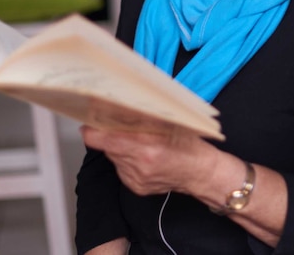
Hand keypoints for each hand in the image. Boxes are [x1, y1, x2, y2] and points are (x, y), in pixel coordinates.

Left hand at [80, 125, 218, 195]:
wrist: (202, 174)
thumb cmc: (191, 146)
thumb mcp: (171, 124)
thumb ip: (144, 117)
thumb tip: (119, 106)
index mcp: (146, 145)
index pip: (102, 138)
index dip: (93, 129)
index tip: (91, 122)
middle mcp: (138, 163)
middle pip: (108, 146)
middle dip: (110, 136)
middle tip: (118, 127)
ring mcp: (136, 178)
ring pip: (115, 158)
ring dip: (120, 149)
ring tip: (139, 144)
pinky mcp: (136, 188)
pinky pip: (123, 170)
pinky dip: (128, 162)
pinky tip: (144, 158)